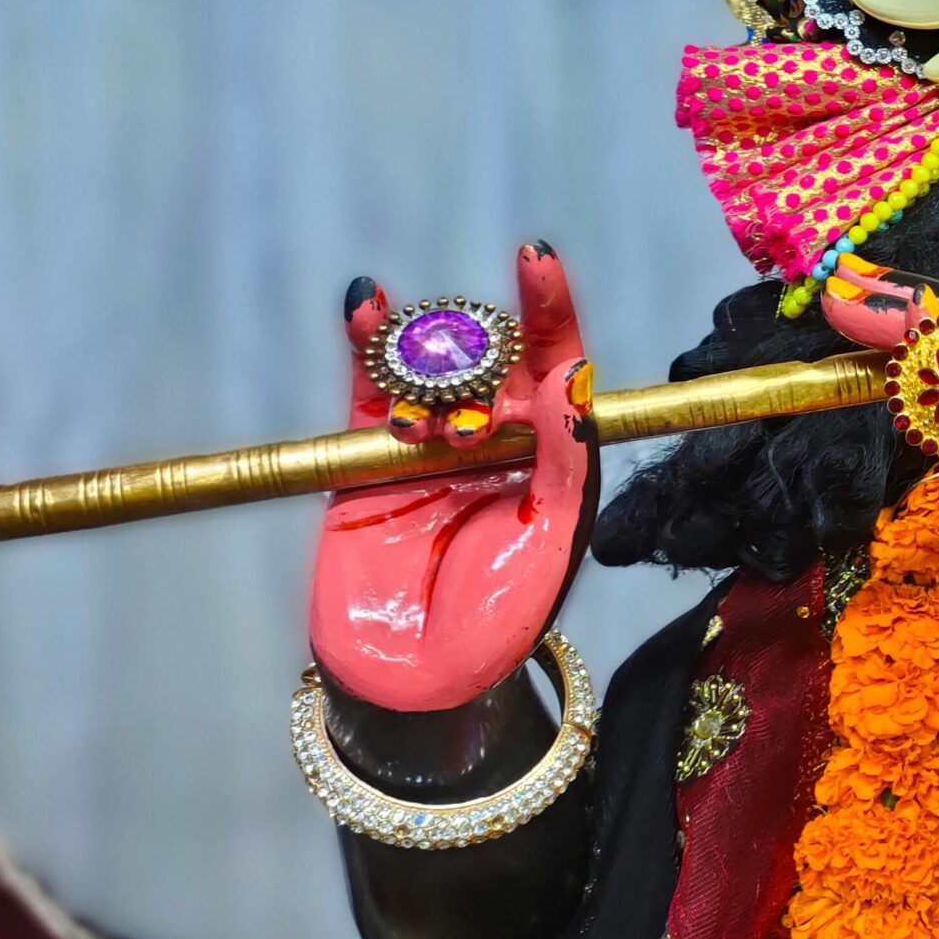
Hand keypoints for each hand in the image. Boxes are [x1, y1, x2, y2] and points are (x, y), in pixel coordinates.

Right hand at [310, 242, 597, 711]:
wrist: (413, 678)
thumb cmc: (500, 619)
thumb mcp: (551, 543)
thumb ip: (564, 463)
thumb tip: (573, 376)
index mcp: (553, 455)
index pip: (557, 367)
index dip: (550, 311)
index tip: (535, 259)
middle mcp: (495, 438)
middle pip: (491, 357)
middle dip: (483, 355)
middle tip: (469, 420)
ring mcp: (430, 442)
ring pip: (431, 365)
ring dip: (429, 363)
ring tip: (428, 428)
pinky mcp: (369, 457)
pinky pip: (369, 388)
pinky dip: (368, 342)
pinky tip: (365, 304)